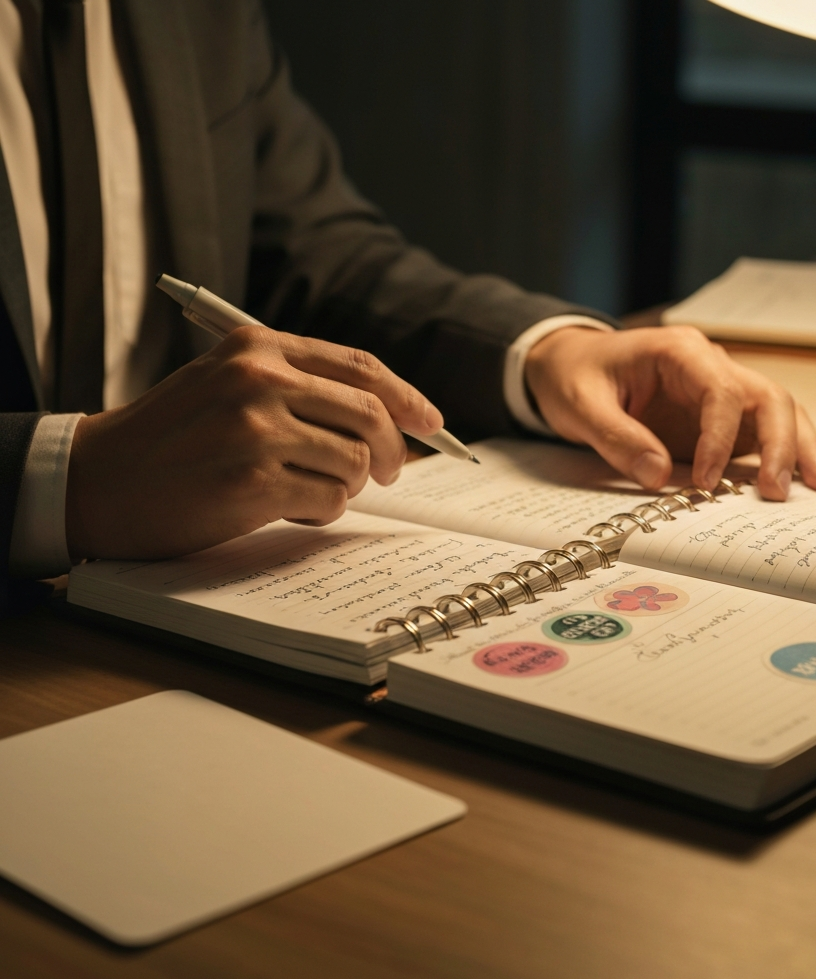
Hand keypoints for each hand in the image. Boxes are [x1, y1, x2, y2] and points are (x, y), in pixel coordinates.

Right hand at [66, 327, 441, 559]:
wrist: (100, 480)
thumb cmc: (172, 437)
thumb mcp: (227, 384)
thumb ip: (300, 389)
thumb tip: (392, 421)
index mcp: (257, 347)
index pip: (359, 367)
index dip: (406, 396)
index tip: (431, 423)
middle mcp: (260, 379)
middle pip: (371, 413)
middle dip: (392, 450)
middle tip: (387, 472)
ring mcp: (256, 429)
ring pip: (355, 461)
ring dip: (347, 485)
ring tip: (310, 489)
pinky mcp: (252, 480)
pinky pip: (329, 499)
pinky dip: (322, 510)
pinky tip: (287, 506)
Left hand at [525, 324, 815, 499]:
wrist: (570, 365)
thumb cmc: (575, 377)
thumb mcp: (581, 406)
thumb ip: (617, 439)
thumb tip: (660, 478)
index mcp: (679, 352)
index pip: (722, 391)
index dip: (722, 438)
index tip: (708, 481)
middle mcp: (710, 366)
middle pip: (767, 397)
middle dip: (781, 444)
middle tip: (779, 492)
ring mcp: (720, 391)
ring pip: (778, 412)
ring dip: (799, 448)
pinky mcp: (721, 418)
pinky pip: (761, 434)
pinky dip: (783, 456)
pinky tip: (801, 484)